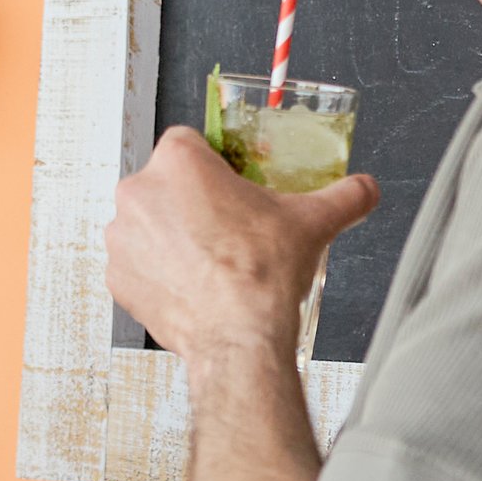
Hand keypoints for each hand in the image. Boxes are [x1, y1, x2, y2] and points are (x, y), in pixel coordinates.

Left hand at [105, 129, 379, 362]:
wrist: (238, 339)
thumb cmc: (262, 277)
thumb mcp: (315, 221)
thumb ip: (346, 195)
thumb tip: (364, 189)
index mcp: (179, 163)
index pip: (189, 141)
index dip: (214, 162)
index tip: (230, 182)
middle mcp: (139, 193)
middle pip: (166, 183)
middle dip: (194, 200)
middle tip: (227, 226)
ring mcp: (121, 237)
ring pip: (149, 223)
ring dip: (173, 235)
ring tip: (212, 259)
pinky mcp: (117, 277)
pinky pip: (138, 263)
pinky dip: (159, 271)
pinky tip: (193, 283)